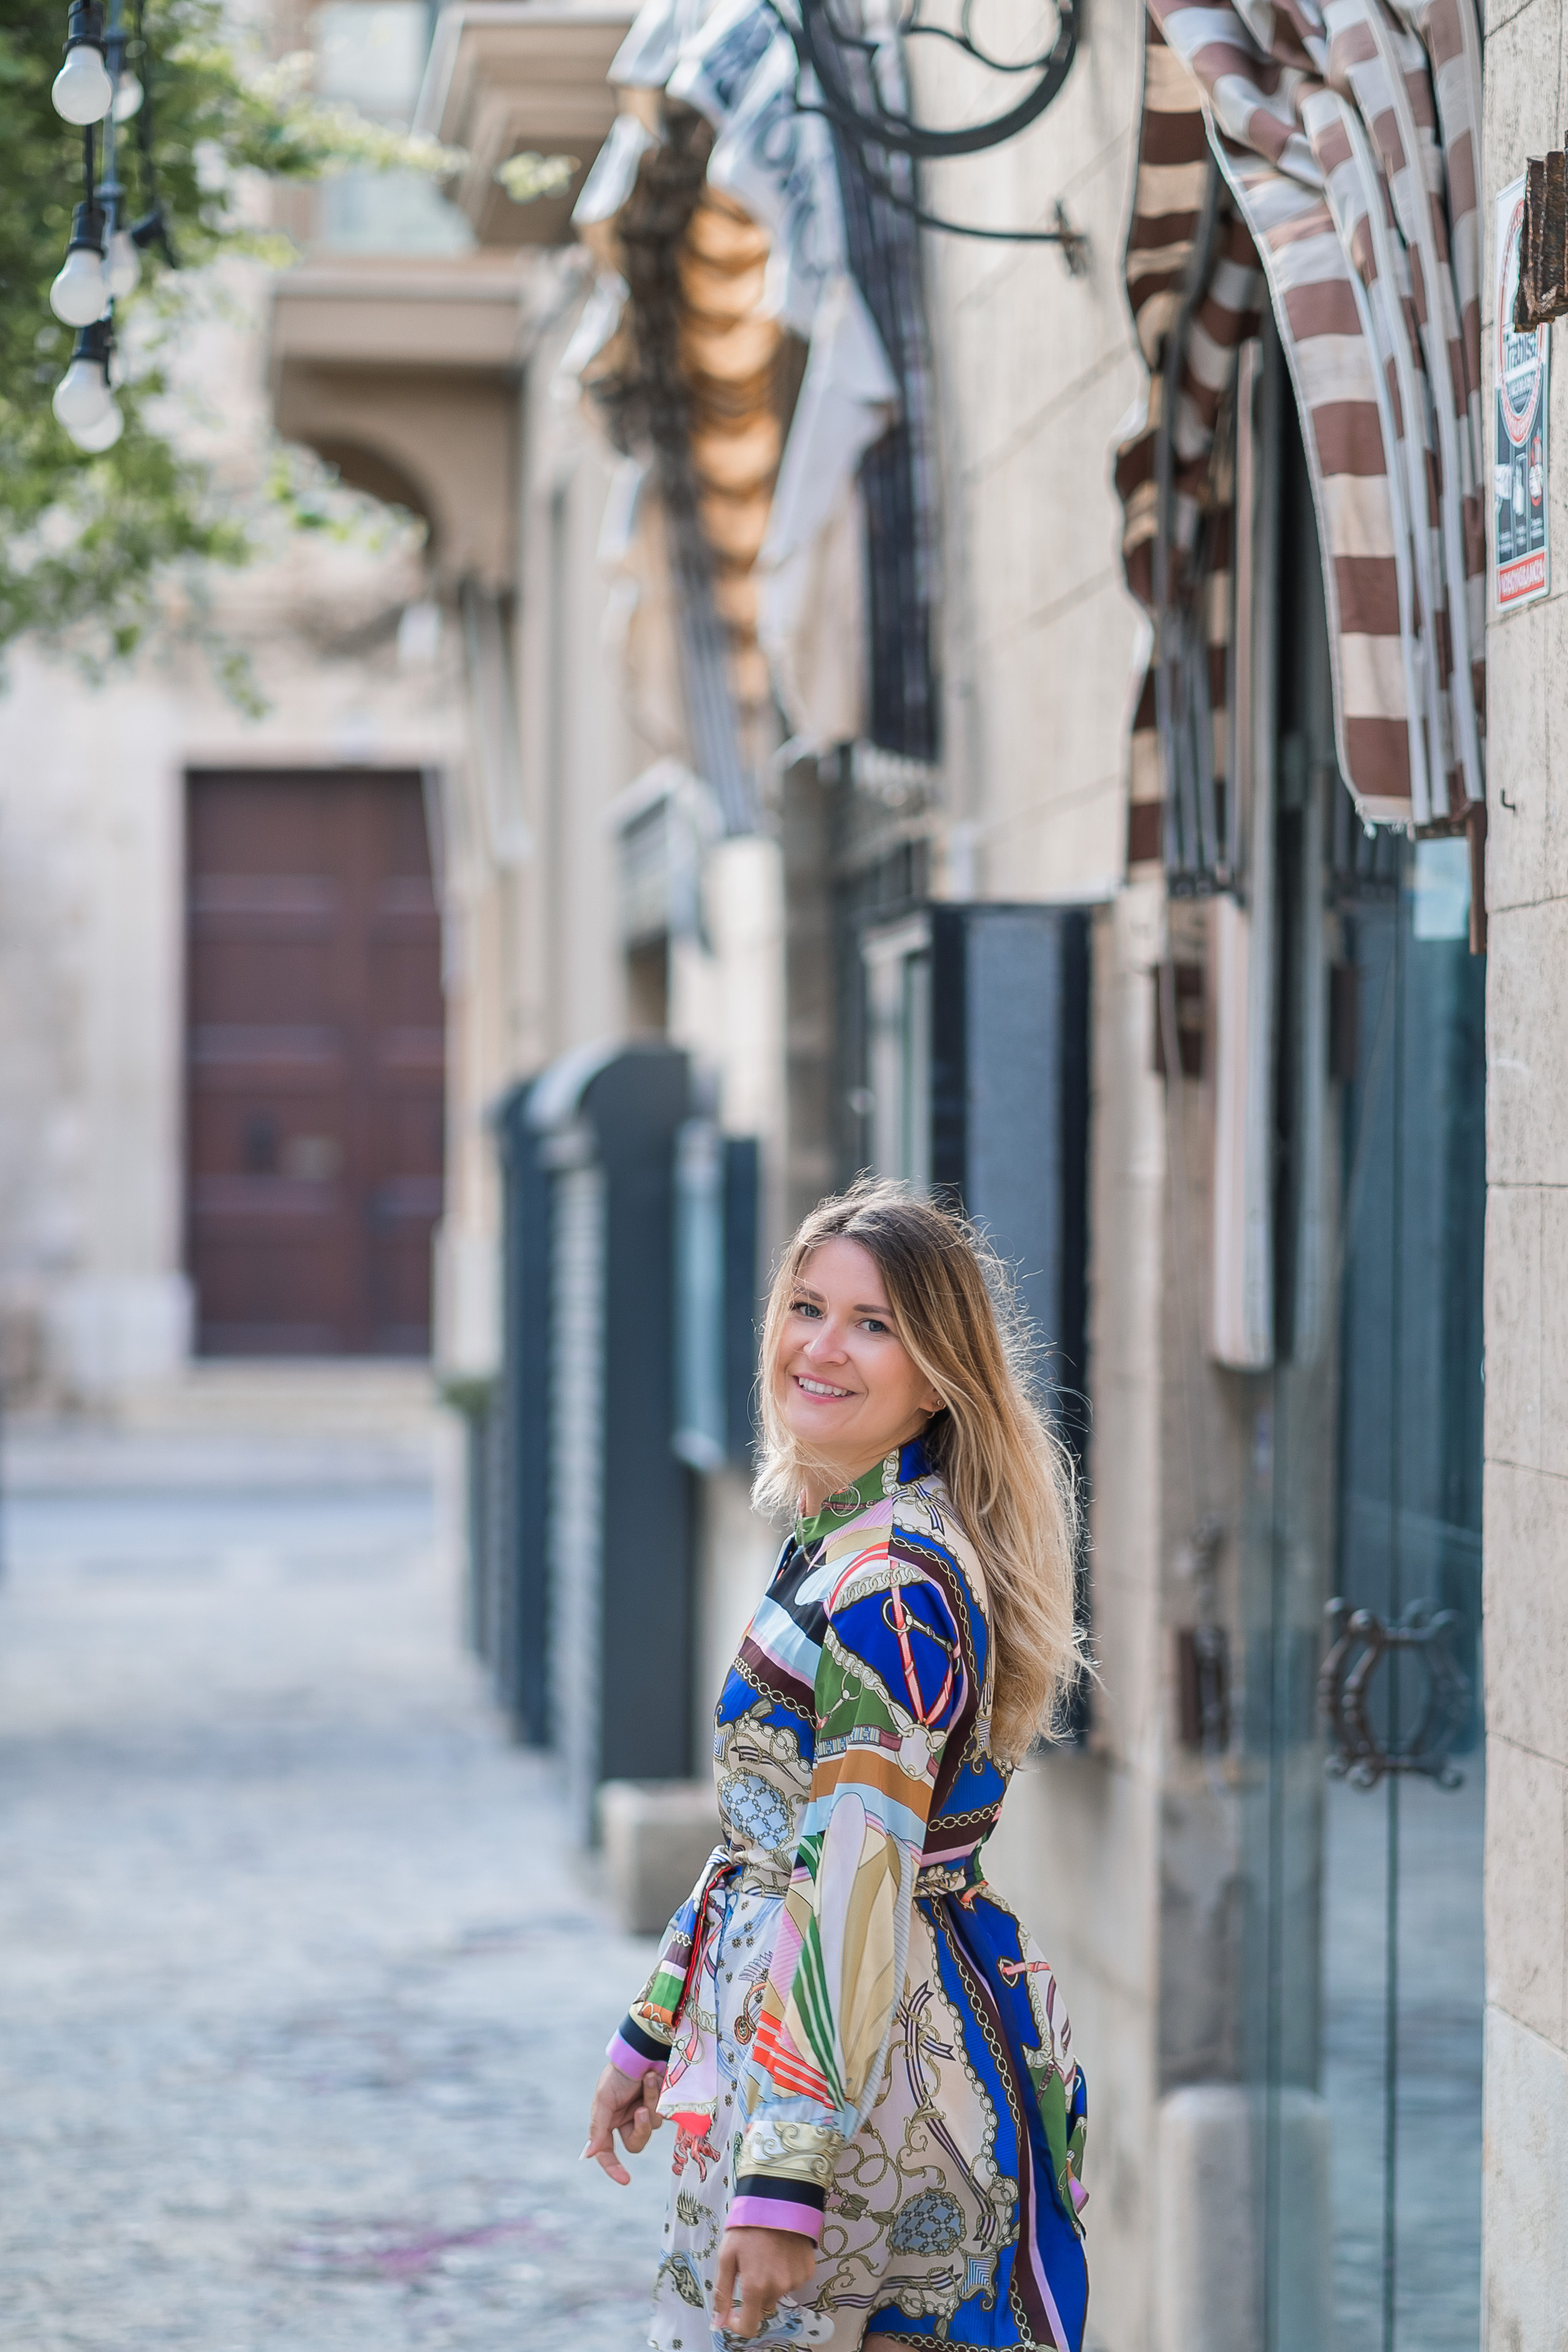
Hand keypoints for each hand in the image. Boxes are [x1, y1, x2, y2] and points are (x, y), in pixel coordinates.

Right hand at [582, 2060, 663, 2183]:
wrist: (641, 2049)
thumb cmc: (618, 2074)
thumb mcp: (603, 2098)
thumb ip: (598, 2127)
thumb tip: (589, 2154)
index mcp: (608, 2122)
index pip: (607, 2152)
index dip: (613, 2168)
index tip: (625, 2180)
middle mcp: (627, 2121)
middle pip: (636, 2143)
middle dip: (641, 2128)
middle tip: (642, 2110)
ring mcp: (645, 2113)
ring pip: (652, 2125)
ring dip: (651, 2101)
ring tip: (650, 2078)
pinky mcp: (661, 2105)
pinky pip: (664, 2112)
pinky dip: (660, 2095)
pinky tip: (657, 2077)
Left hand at [714, 2223, 816, 2339]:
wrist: (779, 2199)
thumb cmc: (748, 2226)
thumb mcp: (726, 2255)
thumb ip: (722, 2292)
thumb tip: (718, 2322)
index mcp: (755, 2286)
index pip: (750, 2326)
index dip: (739, 2324)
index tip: (734, 2314)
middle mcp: (777, 2288)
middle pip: (763, 2306)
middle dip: (755, 2294)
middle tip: (751, 2266)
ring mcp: (795, 2280)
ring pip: (778, 2293)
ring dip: (771, 2282)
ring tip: (767, 2255)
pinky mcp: (807, 2271)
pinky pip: (793, 2281)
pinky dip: (786, 2273)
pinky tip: (781, 2252)